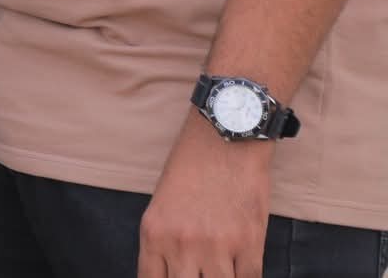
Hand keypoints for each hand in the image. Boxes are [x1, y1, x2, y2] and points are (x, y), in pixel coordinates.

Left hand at [136, 113, 274, 277]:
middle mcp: (181, 244)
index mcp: (153, 234)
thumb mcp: (162, 205)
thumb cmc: (191, 169)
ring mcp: (217, 247)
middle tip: (201, 272)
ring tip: (219, 269)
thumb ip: (163, 243)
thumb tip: (170, 273)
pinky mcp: (250, 245)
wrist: (225, 139)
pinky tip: (241, 270)